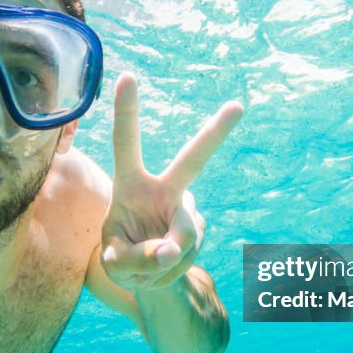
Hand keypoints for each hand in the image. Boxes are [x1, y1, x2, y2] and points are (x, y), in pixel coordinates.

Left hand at [101, 73, 242, 291]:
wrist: (150, 276)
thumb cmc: (123, 256)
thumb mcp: (116, 262)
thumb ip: (134, 257)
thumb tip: (170, 251)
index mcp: (131, 184)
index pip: (127, 143)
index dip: (126, 112)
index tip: (127, 75)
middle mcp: (164, 191)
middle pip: (192, 161)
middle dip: (214, 133)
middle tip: (237, 106)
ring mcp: (187, 213)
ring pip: (177, 239)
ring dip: (152, 266)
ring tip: (143, 268)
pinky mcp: (200, 235)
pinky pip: (182, 260)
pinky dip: (164, 277)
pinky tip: (160, 272)